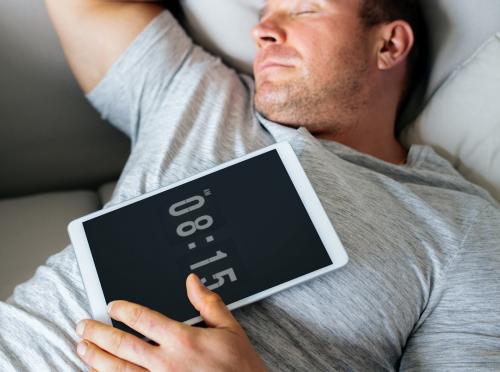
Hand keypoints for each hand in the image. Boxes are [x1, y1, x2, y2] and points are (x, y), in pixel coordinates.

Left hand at [75, 273, 265, 370]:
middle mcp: (167, 362)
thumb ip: (208, 303)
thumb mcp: (230, 328)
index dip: (123, 310)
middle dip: (99, 333)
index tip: (113, 306)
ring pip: (118, 369)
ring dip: (96, 357)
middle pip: (122, 344)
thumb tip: (192, 281)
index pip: (144, 319)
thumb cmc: (240, 367)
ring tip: (82, 347)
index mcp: (183, 339)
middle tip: (83, 325)